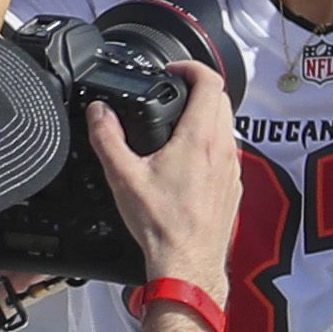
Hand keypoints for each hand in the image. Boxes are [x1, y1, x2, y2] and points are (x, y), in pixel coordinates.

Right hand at [97, 63, 237, 298]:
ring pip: (227, 124)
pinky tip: (189, 157)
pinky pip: (228, 150)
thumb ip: (107, 138)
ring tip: (177, 122)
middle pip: (221, 99)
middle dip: (198, 88)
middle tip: (173, 91)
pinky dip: (212, 141)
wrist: (187, 264)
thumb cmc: (162, 226)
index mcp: (200, 139)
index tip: (173, 70)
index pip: (210, 82)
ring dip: (206, 115)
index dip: (191, 67)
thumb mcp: (123, 177)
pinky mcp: (234, 185)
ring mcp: (232, 167)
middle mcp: (223, 149)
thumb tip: (98, 113)